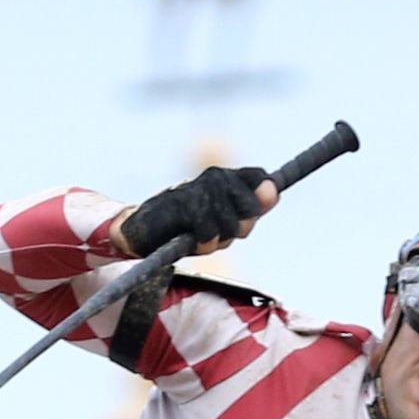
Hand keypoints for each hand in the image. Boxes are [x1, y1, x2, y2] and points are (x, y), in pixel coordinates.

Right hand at [119, 164, 274, 258]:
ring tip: (203, 237)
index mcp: (226, 177)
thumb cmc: (187, 225)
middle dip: (241, 226)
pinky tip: (194, 241)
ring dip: (219, 239)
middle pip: (251, 207)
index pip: (259, 178)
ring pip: (231, 223)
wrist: (144, 229)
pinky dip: (205, 242)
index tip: (254, 209)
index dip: (262, 196)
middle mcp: (215, 177)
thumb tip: (274, 192)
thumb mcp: (224, 219)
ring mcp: (199, 190)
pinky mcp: (183, 206)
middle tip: (222, 231)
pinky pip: (209, 231)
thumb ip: (250, 208)